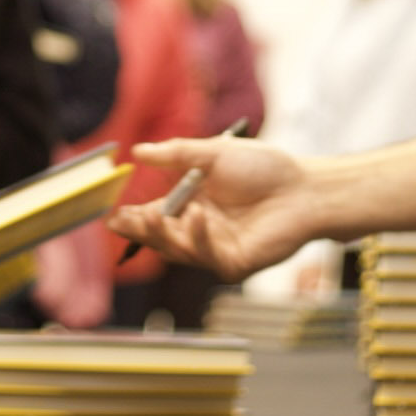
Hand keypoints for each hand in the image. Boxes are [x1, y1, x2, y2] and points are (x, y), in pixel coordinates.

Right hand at [103, 137, 311, 281]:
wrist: (304, 188)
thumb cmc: (265, 168)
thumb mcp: (214, 153)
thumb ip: (176, 154)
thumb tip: (137, 152)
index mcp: (192, 204)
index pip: (154, 215)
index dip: (131, 216)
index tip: (111, 212)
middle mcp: (200, 230)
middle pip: (160, 238)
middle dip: (139, 230)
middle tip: (122, 220)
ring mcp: (216, 249)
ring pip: (177, 250)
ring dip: (162, 234)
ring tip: (153, 214)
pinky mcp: (233, 263)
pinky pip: (206, 256)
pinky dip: (197, 237)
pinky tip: (196, 216)